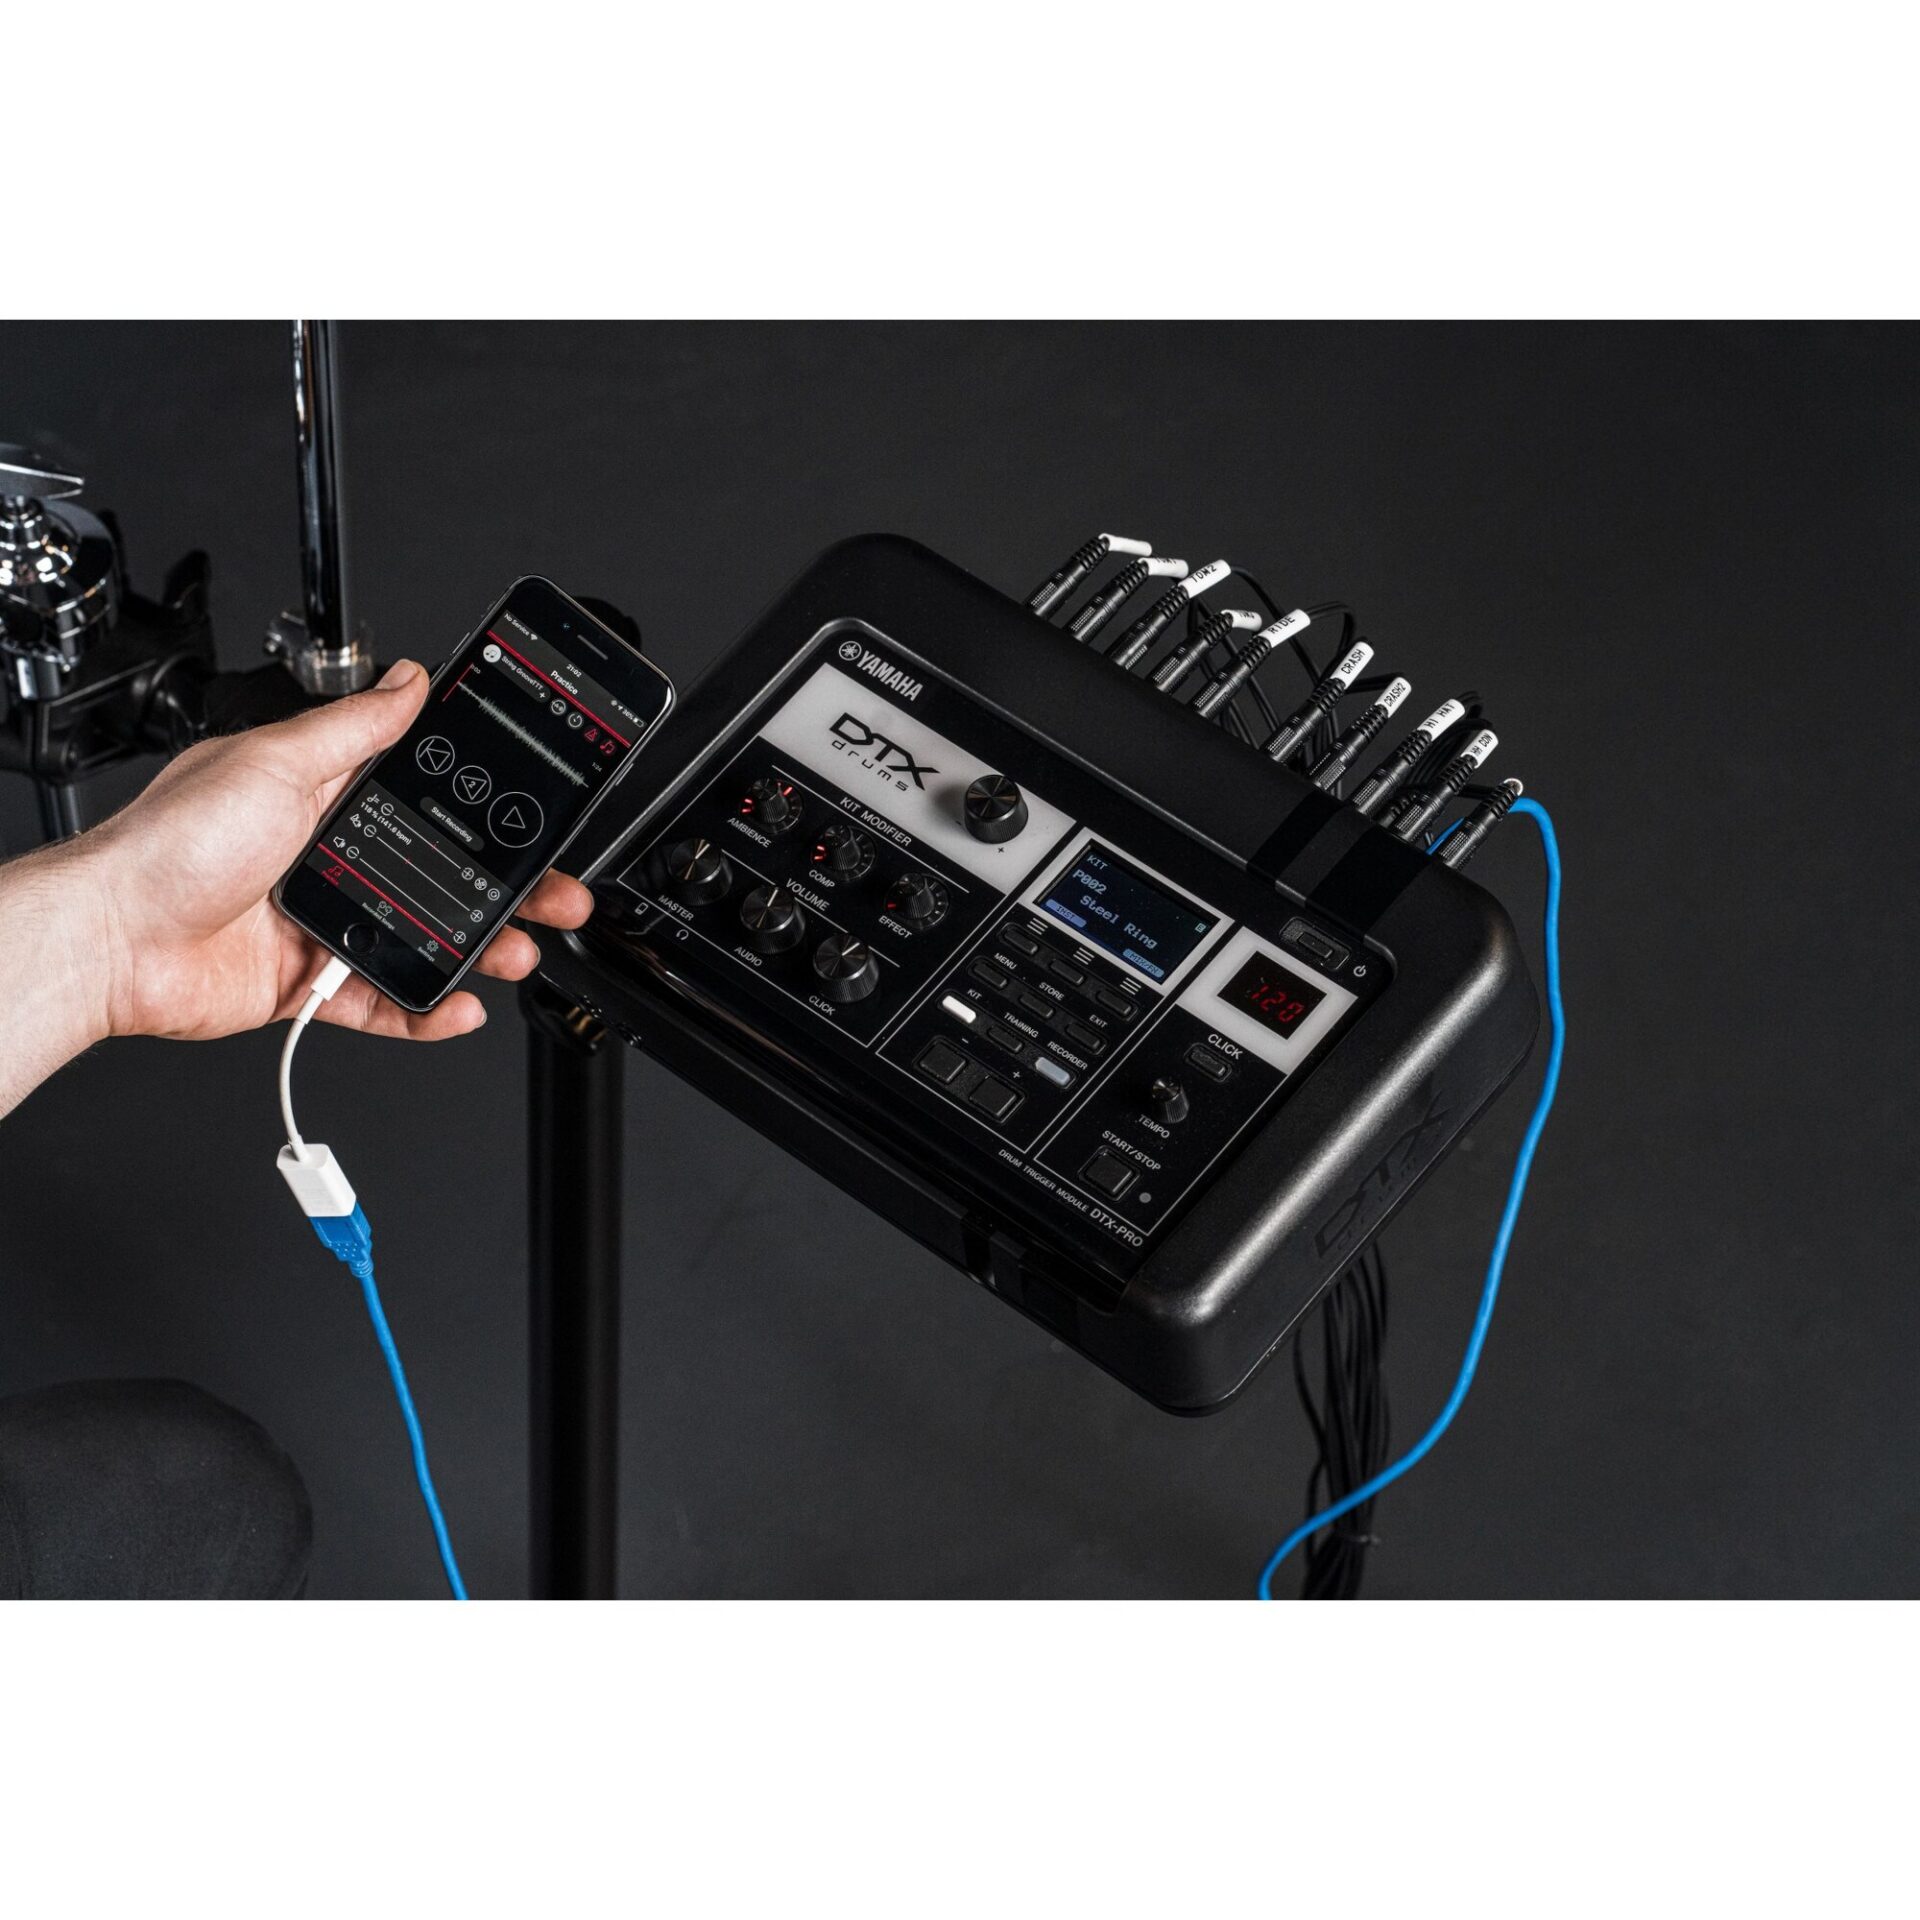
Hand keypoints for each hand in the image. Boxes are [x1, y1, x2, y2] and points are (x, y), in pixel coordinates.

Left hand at [77, 659, 592, 1042]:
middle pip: (439, 875)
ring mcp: (321, 922)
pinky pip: (381, 1002)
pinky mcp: (307, 982)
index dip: (482, 811)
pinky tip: (458, 1005)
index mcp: (322, 798)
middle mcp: (327, 858)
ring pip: (422, 938)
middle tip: (553, 894)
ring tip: (517, 951)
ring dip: (479, 949)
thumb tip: (408, 679)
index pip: (424, 801)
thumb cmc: (173, 844)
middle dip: (505, 888)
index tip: (532, 818)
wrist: (113, 938)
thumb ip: (353, 727)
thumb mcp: (275, 761)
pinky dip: (424, 1011)